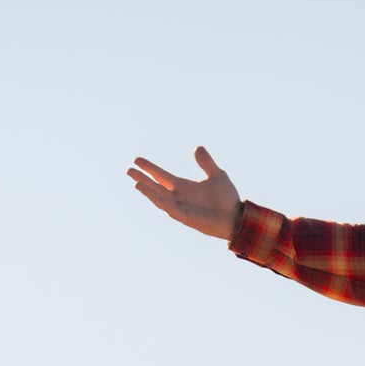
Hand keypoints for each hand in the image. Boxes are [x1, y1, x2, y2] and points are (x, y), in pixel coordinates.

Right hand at [128, 147, 242, 240]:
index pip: (161, 176)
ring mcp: (181, 208)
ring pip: (160, 199)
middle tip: (128, 170)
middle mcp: (178, 197)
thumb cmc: (226, 198)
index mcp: (183, 187)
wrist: (236, 216)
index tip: (137, 160)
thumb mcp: (217, 175)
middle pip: (156, 187)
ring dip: (149, 192)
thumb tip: (197, 147)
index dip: (149, 168)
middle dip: (143, 179)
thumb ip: (206, 162)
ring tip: (137, 183)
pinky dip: (164, 203)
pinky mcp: (187, 218)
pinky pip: (173, 210)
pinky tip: (156, 196)